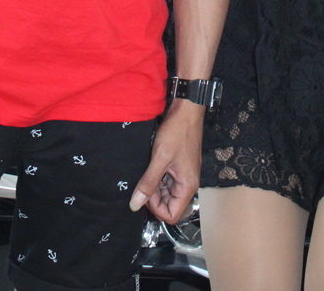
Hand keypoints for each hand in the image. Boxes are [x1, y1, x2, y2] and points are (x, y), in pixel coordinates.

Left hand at [129, 102, 202, 222]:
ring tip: (146, 170)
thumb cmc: (177, 131)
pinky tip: (150, 165)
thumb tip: (135, 205)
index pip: (172, 215)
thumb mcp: (160, 158)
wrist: (186, 110)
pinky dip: (157, 176)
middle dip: (154, 197)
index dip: (156, 208)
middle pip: (169, 205)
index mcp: (187, 186)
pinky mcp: (179, 166)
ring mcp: (183, 175)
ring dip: (154, 186)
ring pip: (166, 192)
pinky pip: (167, 180)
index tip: (145, 193)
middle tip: (143, 180)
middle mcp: (188, 184)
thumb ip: (148, 183)